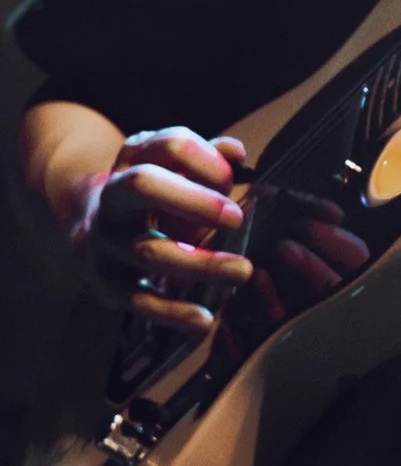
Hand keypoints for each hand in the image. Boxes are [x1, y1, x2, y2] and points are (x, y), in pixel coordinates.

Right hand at [78, 127, 252, 333]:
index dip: (205, 160)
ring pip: (150, 251)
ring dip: (200, 264)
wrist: (93, 228)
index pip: (169, 145)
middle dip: (194, 202)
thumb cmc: (154, 196)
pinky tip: (204, 319)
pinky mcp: (105, 283)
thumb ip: (208, 159)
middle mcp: (112, 197)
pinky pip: (140, 301)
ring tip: (242, 271)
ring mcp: (105, 241)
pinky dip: (173, 313)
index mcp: (135, 159)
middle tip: (236, 219)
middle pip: (144, 186)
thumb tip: (235, 152)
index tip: (232, 180)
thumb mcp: (176, 170)